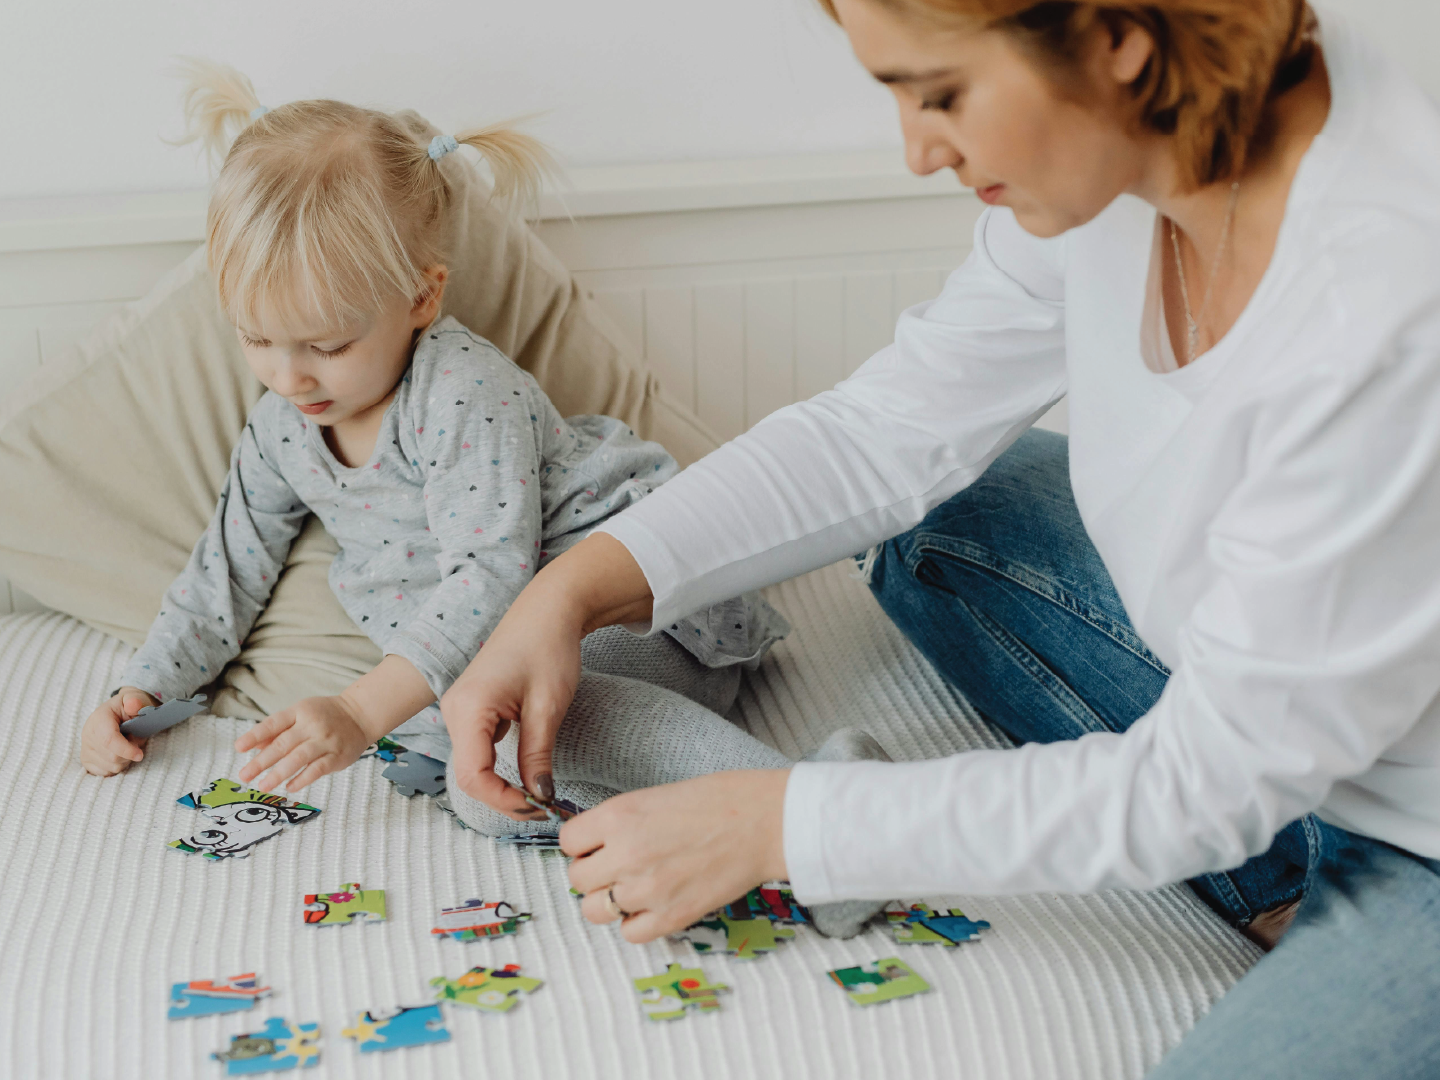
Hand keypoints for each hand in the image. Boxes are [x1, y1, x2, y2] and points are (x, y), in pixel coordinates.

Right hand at [80, 687, 157, 775]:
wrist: (120, 711)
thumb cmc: (130, 707)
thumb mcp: (136, 698)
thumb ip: (136, 701)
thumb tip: (133, 705)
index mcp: (99, 718)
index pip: (109, 740)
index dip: (126, 750)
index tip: (140, 754)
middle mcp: (88, 734)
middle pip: (111, 757)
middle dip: (129, 754)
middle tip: (135, 742)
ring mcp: (85, 748)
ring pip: (110, 767)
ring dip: (125, 760)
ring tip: (127, 746)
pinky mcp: (86, 760)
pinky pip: (105, 772)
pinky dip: (117, 766)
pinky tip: (119, 754)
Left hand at [235, 695, 372, 793]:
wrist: (360, 715)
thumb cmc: (326, 715)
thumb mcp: (301, 714)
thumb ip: (278, 729)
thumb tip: (254, 746)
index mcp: (299, 712)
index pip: (273, 724)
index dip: (255, 735)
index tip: (239, 748)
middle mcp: (311, 725)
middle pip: (283, 744)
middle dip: (262, 762)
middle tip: (244, 775)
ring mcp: (325, 741)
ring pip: (299, 758)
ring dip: (279, 773)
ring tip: (263, 785)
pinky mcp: (337, 756)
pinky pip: (317, 769)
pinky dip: (302, 779)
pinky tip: (289, 787)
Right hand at [439, 579, 584, 820]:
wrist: (547, 611)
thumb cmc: (548, 647)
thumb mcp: (548, 706)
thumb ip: (537, 756)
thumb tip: (539, 797)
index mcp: (469, 708)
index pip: (474, 776)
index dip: (504, 801)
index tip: (539, 809)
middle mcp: (455, 711)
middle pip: (469, 775)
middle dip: (503, 798)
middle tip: (543, 808)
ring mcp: (460, 710)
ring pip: (473, 766)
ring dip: (501, 786)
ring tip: (537, 794)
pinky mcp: (471, 710)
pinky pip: (478, 750)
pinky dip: (499, 769)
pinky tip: (525, 773)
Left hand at [564, 769, 789, 942]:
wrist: (763, 821)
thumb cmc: (718, 800)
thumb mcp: (654, 796)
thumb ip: (621, 822)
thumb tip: (598, 845)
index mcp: (618, 816)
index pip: (569, 842)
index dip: (585, 843)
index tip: (599, 843)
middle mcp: (625, 854)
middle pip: (578, 879)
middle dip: (595, 872)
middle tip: (619, 864)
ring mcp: (646, 890)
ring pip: (595, 910)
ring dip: (610, 900)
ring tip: (636, 885)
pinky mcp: (671, 916)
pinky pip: (630, 933)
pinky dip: (637, 922)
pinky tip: (655, 903)